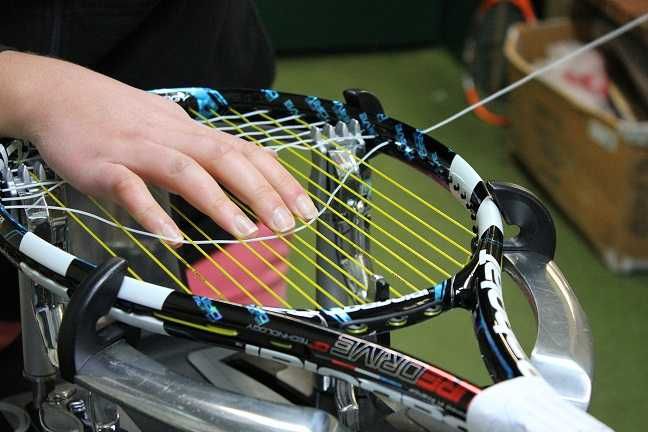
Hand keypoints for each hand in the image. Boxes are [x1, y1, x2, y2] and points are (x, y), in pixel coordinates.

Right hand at [0, 51, 317, 243]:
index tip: (306, 208)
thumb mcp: (172, 129)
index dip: (280, 180)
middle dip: (262, 192)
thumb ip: (202, 155)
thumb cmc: (121, 117)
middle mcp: (173, 138)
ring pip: (186, 172)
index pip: (248, 152)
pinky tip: (172, 237)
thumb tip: (240, 180)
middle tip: (287, 224)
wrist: (59, 95)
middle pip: (226, 159)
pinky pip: (130, 190)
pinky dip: (153, 213)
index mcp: (193, 133)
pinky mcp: (104, 166)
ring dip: (220, 203)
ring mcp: (138, 151)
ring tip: (246, 232)